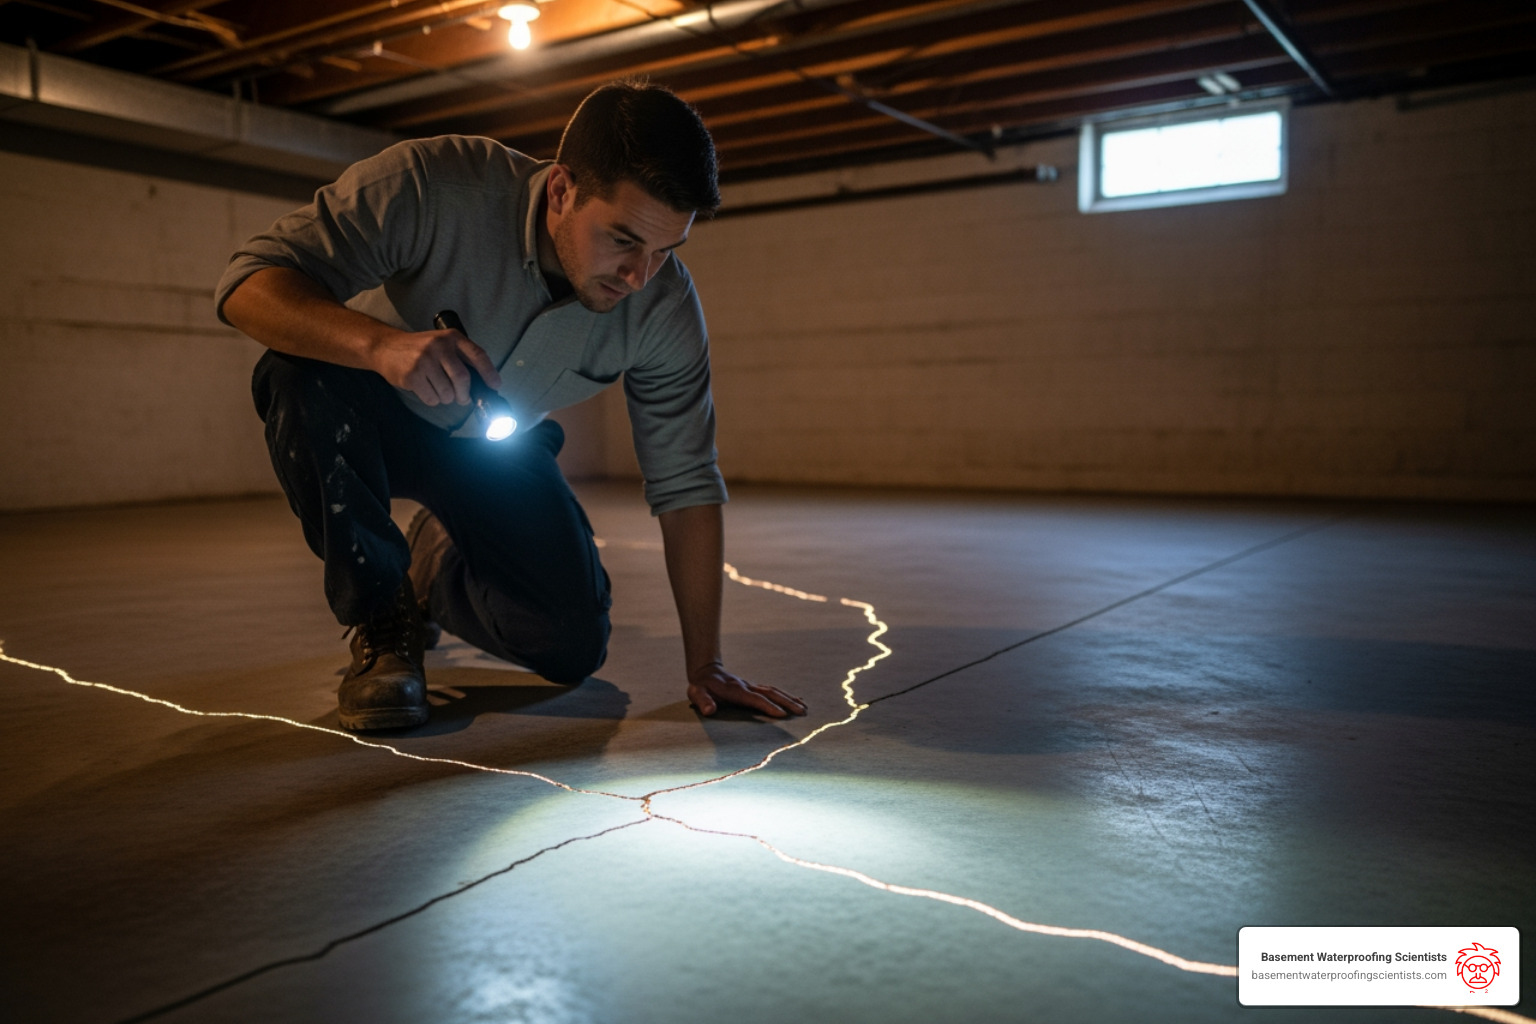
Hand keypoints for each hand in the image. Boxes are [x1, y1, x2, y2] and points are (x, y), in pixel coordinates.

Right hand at [371, 326, 501, 406]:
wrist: (386, 346)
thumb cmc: (419, 348)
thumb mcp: (441, 343)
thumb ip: (460, 357)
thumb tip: (482, 382)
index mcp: (451, 338)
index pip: (477, 355)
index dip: (489, 373)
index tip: (496, 386)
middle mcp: (439, 347)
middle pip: (462, 379)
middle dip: (464, 394)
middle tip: (462, 398)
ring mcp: (424, 360)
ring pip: (447, 392)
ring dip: (446, 398)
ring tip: (437, 389)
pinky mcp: (412, 375)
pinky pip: (432, 398)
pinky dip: (432, 400)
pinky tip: (425, 389)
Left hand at [688, 662, 806, 718]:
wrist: (705, 672)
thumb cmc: (701, 687)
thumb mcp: (696, 694)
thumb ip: (703, 701)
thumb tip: (709, 710)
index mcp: (735, 690)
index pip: (755, 699)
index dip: (768, 706)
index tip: (782, 714)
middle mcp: (747, 687)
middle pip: (770, 694)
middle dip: (787, 703)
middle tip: (803, 712)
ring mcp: (752, 686)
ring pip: (774, 691)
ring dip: (790, 699)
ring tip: (804, 708)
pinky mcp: (754, 688)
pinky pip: (772, 691)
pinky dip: (785, 696)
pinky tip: (797, 700)